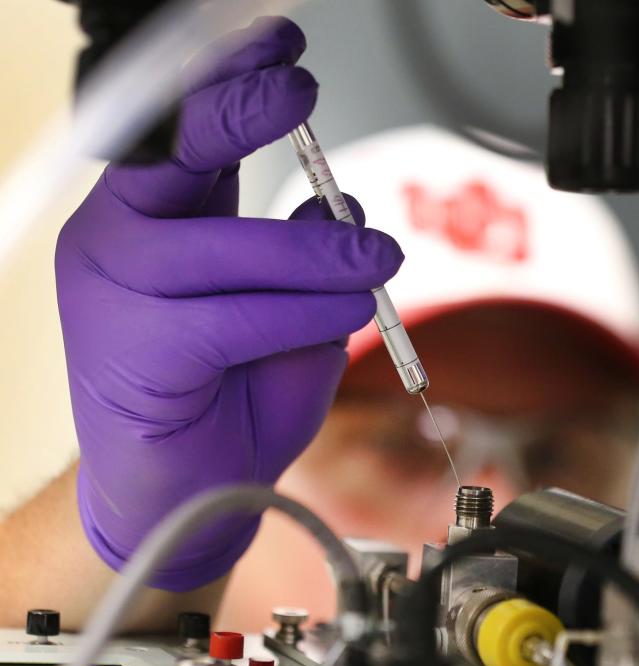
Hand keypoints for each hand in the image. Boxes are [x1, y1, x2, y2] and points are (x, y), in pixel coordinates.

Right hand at [56, 17, 401, 590]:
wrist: (192, 493)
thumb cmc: (233, 395)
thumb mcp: (291, 310)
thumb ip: (309, 256)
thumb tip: (341, 203)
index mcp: (156, 221)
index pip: (182, 132)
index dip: (229, 81)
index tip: (283, 48)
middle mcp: (119, 242)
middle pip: (167, 153)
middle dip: (238, 108)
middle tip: (302, 90)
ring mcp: (113, 295)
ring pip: (222, 246)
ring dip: (315, 254)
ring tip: (376, 263)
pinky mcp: (130, 352)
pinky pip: (232, 316)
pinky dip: (301, 313)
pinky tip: (343, 313)